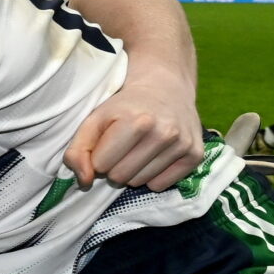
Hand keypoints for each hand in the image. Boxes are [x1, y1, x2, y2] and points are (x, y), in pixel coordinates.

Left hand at [63, 70, 204, 190]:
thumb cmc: (124, 106)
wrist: (165, 87)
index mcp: (136, 122)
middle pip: (120, 177)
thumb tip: (85, 181)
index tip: (107, 142)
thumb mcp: (94, 120)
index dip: (98, 156)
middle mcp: (164, 134)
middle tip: (123, 146)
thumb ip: (78, 150)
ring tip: (138, 148)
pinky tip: (155, 155)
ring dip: (132, 171)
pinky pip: (160, 185)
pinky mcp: (195, 155)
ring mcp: (182, 145)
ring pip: (139, 183)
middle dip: (114, 166)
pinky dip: (152, 176)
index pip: (100, 165)